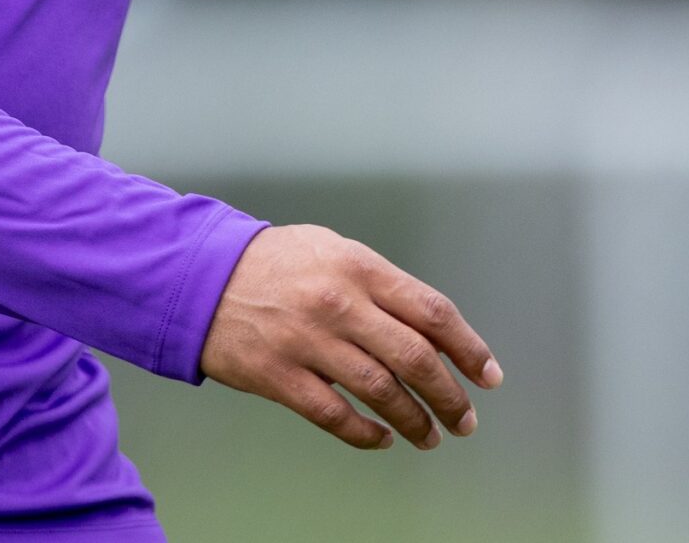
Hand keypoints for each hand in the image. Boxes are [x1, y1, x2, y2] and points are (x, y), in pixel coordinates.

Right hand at [197, 223, 504, 451]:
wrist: (200, 277)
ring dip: (415, 421)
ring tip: (430, 437)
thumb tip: (430, 327)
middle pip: (415, 357)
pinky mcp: (278, 376)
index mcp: (359, 267)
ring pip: (381, 392)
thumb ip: (380, 285)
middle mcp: (339, 303)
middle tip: (465, 419)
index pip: (432, 312)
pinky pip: (335, 416)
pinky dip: (366, 434)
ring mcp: (308, 341)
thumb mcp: (333, 250)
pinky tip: (382, 439)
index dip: (468, 348)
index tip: (488, 375)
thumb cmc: (274, 263)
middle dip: (450, 395)